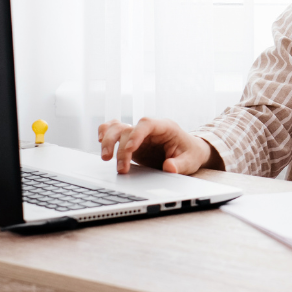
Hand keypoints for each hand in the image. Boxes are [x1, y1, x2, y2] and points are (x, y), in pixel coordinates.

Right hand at [98, 117, 221, 174]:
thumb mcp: (190, 160)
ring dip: (108, 141)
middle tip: (120, 167)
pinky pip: (114, 131)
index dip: (136, 134)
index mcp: (165, 127)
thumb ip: (180, 164)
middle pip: (128, 128)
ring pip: (117, 128)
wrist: (188, 152)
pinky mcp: (130, 142)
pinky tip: (101, 143)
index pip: (147, 124)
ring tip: (106, 159)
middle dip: (119, 146)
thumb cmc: (190, 153)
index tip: (130, 149)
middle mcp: (149, 129)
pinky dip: (105, 134)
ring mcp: (138, 135)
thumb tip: (169, 168)